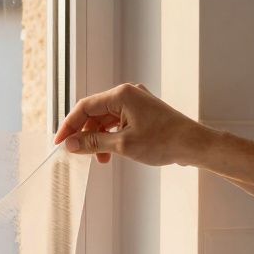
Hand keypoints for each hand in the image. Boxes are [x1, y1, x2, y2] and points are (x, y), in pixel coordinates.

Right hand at [54, 83, 216, 166]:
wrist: (193, 144)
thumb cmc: (163, 141)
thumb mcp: (123, 144)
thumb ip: (93, 143)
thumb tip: (71, 144)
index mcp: (121, 95)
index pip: (85, 107)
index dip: (70, 125)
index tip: (60, 142)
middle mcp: (127, 94)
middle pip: (94, 113)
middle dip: (85, 134)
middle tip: (76, 153)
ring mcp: (136, 102)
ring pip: (106, 120)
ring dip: (99, 139)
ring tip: (99, 159)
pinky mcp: (142, 112)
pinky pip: (118, 122)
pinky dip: (111, 137)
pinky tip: (110, 154)